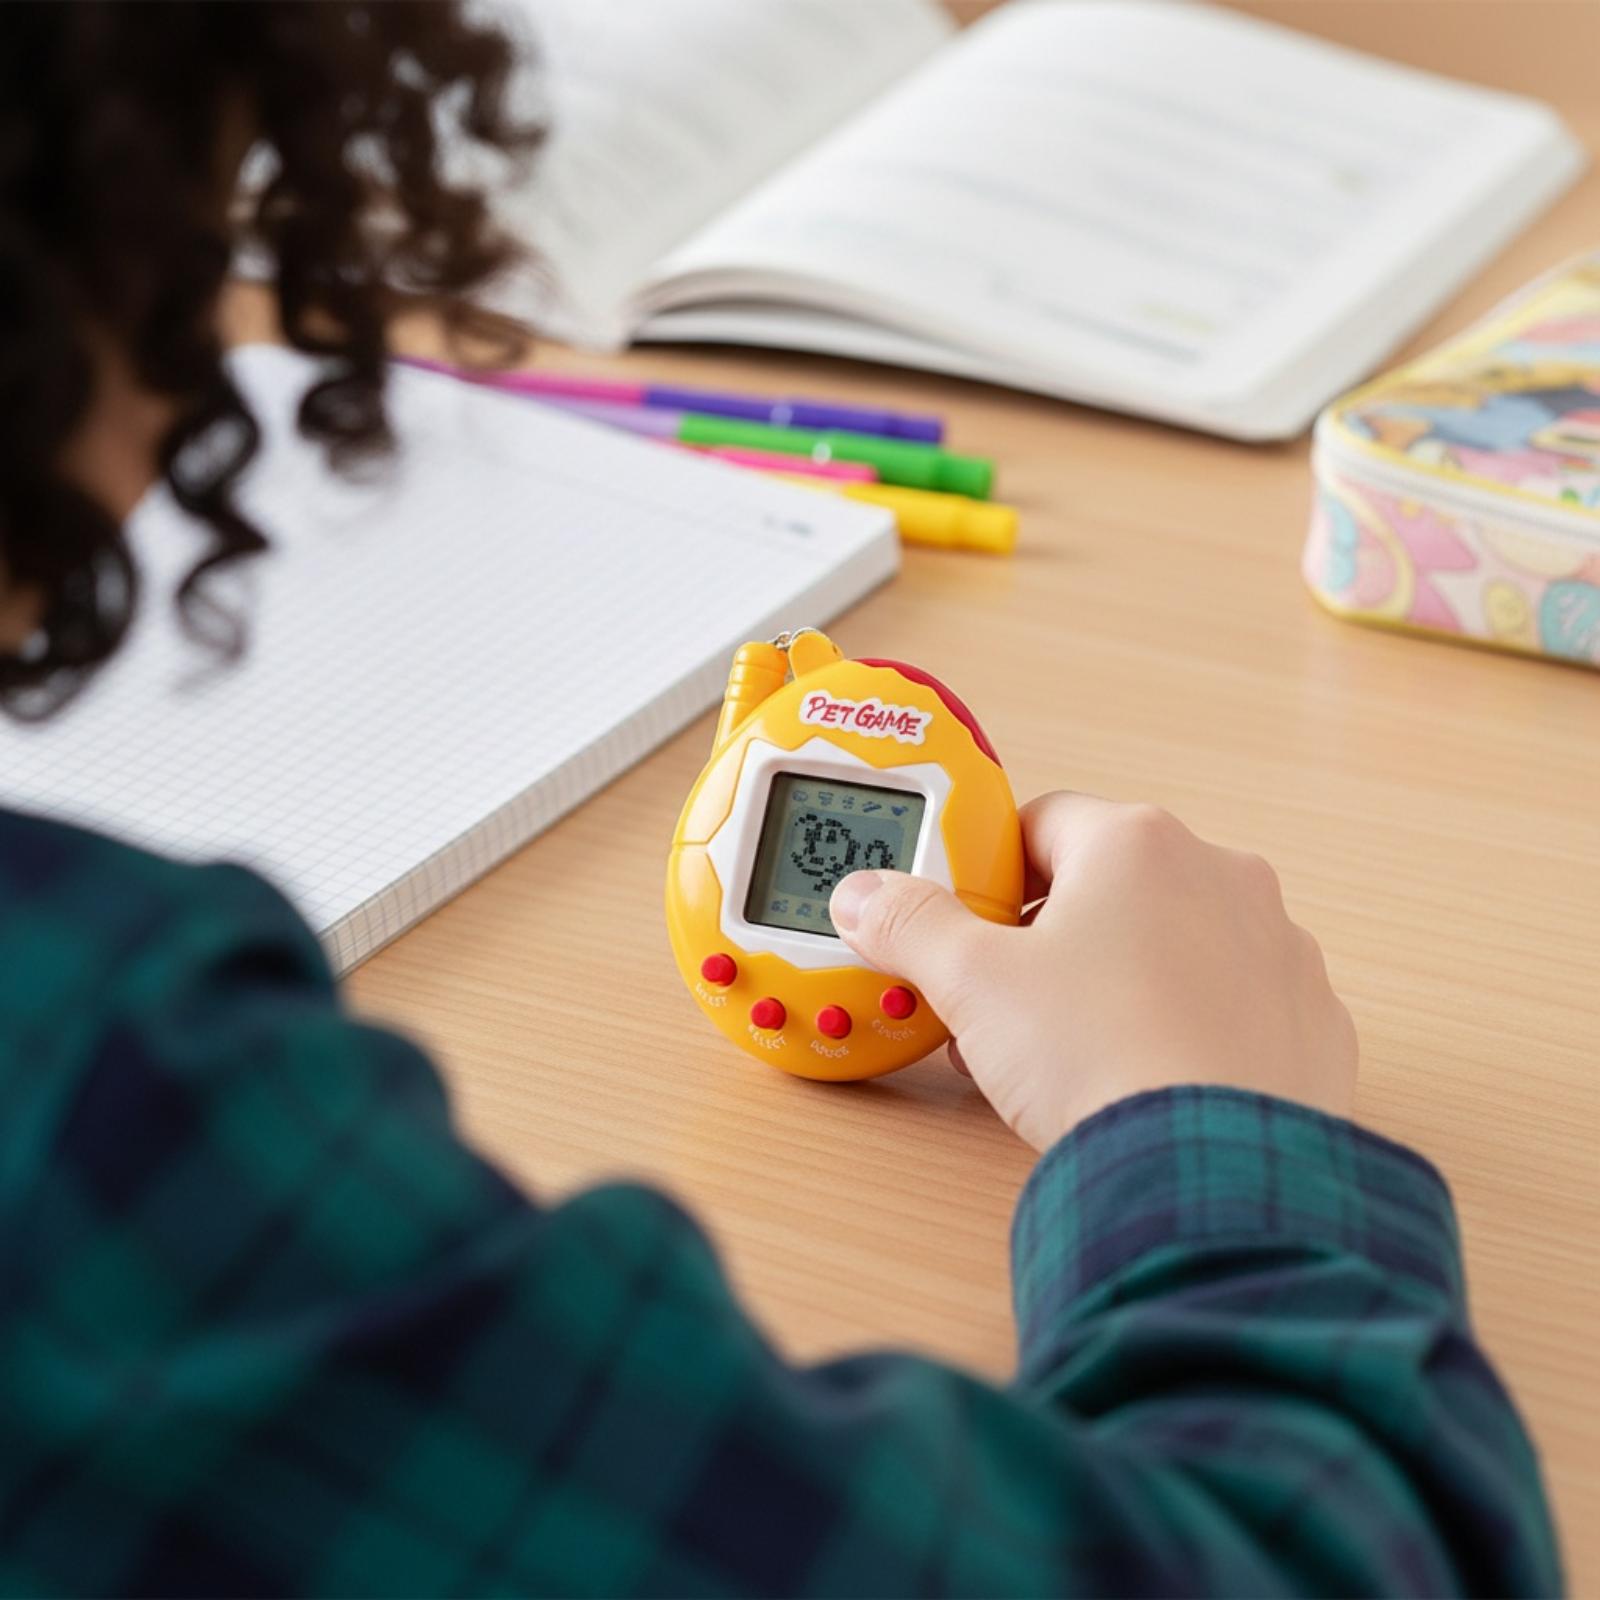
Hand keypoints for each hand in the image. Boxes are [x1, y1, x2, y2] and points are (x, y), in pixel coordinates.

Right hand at [829, 792, 1357, 1150]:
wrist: (1209, 1173)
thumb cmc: (1101, 1059)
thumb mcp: (972, 984)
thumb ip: (912, 926)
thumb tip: (869, 897)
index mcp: (1136, 844)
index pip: (1041, 823)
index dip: (990, 875)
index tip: (967, 924)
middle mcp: (1220, 876)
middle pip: (1109, 886)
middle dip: (1053, 939)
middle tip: (1007, 1003)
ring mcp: (1276, 948)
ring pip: (1174, 945)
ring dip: (1123, 980)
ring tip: (1074, 1054)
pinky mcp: (1310, 1020)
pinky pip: (1232, 1005)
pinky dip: (1189, 1029)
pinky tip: (1149, 1080)